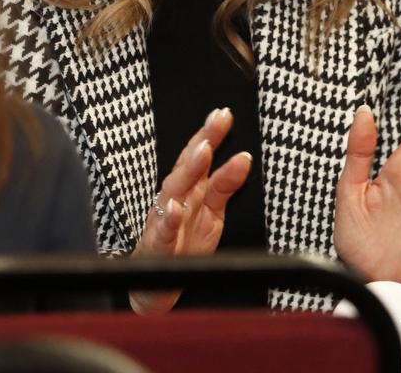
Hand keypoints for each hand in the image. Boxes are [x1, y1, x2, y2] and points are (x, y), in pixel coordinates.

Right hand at [129, 107, 251, 314]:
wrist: (156, 289)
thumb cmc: (183, 244)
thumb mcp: (212, 212)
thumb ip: (225, 185)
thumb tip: (244, 157)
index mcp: (188, 190)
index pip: (198, 157)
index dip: (210, 134)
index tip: (224, 113)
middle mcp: (174, 200)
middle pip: (188, 167)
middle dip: (202, 142)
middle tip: (217, 121)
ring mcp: (164, 222)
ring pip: (173, 192)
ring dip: (187, 171)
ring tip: (202, 150)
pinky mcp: (158, 249)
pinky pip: (163, 233)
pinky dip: (168, 221)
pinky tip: (175, 208)